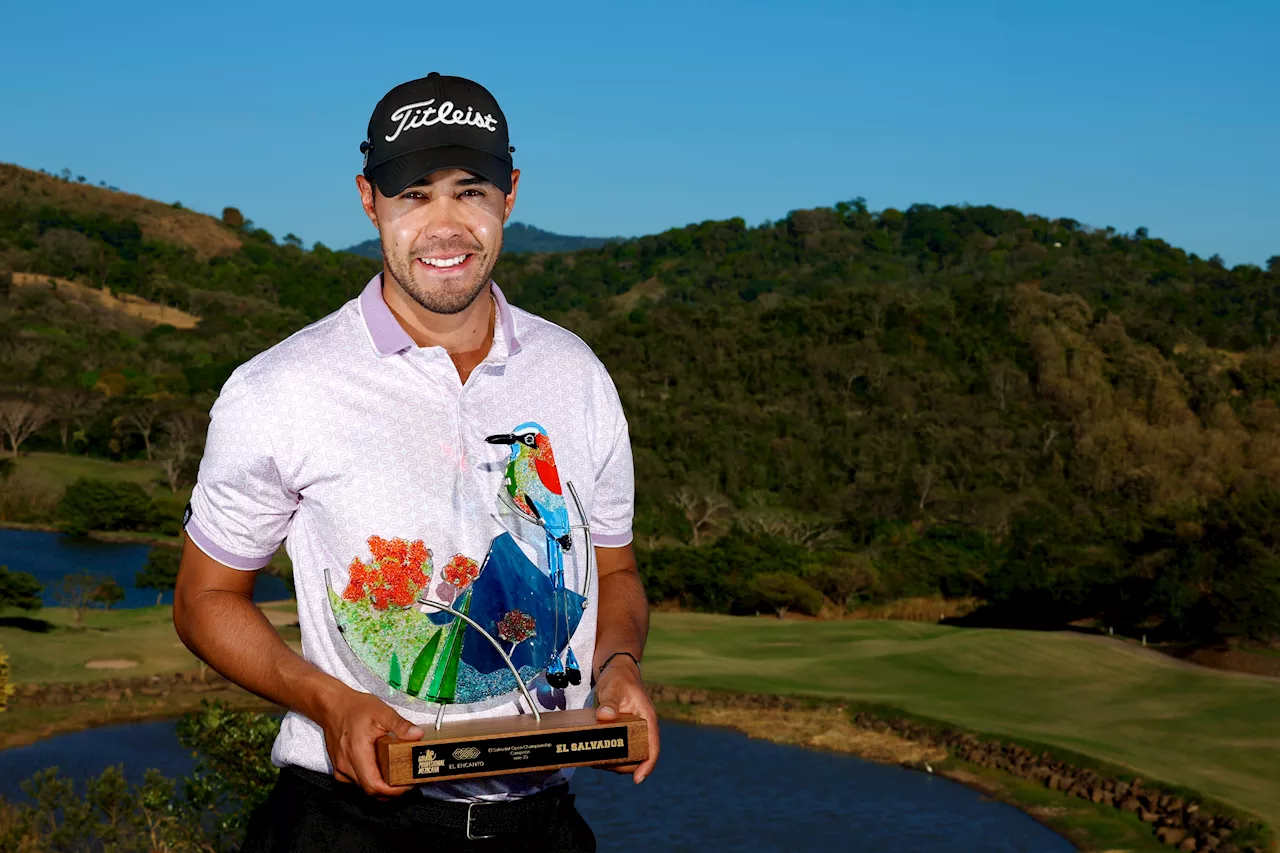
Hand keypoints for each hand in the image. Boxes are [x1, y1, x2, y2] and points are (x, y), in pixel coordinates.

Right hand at [315, 686, 424, 797]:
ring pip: (362, 786)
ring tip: (396, 775)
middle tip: (406, 780)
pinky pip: (355, 781)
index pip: (374, 785)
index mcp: (357, 753)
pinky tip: (380, 769)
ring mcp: (340, 768)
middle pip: (370, 789)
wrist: (333, 705)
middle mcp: (346, 765)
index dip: (393, 791)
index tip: (407, 785)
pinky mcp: (339, 767)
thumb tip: (417, 735)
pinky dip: (369, 779)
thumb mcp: (382, 712)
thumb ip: (400, 725)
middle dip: (390, 789)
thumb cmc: (355, 708)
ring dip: (380, 785)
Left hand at [594, 659, 659, 783]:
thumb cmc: (618, 677)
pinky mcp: (623, 730)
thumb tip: (605, 717)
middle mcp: (643, 727)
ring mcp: (634, 730)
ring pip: (630, 754)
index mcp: (647, 718)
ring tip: (597, 762)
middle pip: (640, 755)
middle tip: (605, 767)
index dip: (648, 765)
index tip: (638, 779)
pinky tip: (596, 754)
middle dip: (625, 767)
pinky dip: (611, 754)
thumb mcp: (613, 688)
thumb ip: (609, 702)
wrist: (616, 670)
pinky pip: (621, 747)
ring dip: (616, 762)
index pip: (653, 747)